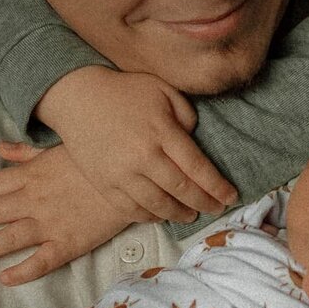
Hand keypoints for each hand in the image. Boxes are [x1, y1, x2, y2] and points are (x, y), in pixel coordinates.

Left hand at [0, 143, 147, 284]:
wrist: (134, 178)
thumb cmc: (97, 160)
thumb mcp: (60, 148)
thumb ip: (27, 152)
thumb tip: (0, 147)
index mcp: (33, 175)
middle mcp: (35, 200)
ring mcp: (50, 223)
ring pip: (10, 237)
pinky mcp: (69, 243)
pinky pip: (41, 261)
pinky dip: (22, 271)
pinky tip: (5, 278)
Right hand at [39, 68, 236, 222]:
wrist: (77, 98)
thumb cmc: (124, 91)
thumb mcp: (163, 90)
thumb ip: (187, 115)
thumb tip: (196, 142)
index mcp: (161, 132)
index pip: (197, 168)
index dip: (217, 186)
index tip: (231, 196)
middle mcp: (143, 157)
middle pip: (182, 191)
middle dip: (205, 203)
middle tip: (217, 209)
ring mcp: (121, 175)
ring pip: (158, 206)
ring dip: (180, 214)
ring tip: (191, 214)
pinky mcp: (104, 185)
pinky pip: (132, 211)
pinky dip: (151, 217)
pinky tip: (162, 214)